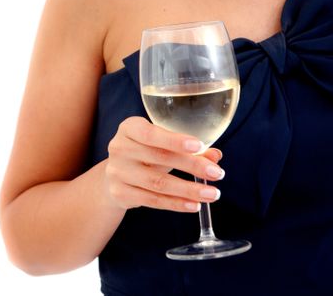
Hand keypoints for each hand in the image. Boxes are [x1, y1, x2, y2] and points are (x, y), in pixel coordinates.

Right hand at [104, 116, 224, 212]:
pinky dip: (176, 204)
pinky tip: (194, 205)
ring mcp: (118, 172)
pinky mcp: (120, 193)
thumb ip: (188, 147)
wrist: (115, 174)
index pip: (151, 133)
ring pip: (158, 183)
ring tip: (212, 194)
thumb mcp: (161, 144)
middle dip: (192, 166)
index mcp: (129, 128)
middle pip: (160, 158)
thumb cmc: (145, 152)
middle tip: (217, 173)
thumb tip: (216, 156)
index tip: (199, 146)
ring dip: (189, 190)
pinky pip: (153, 200)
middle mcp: (120, 148)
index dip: (175, 140)